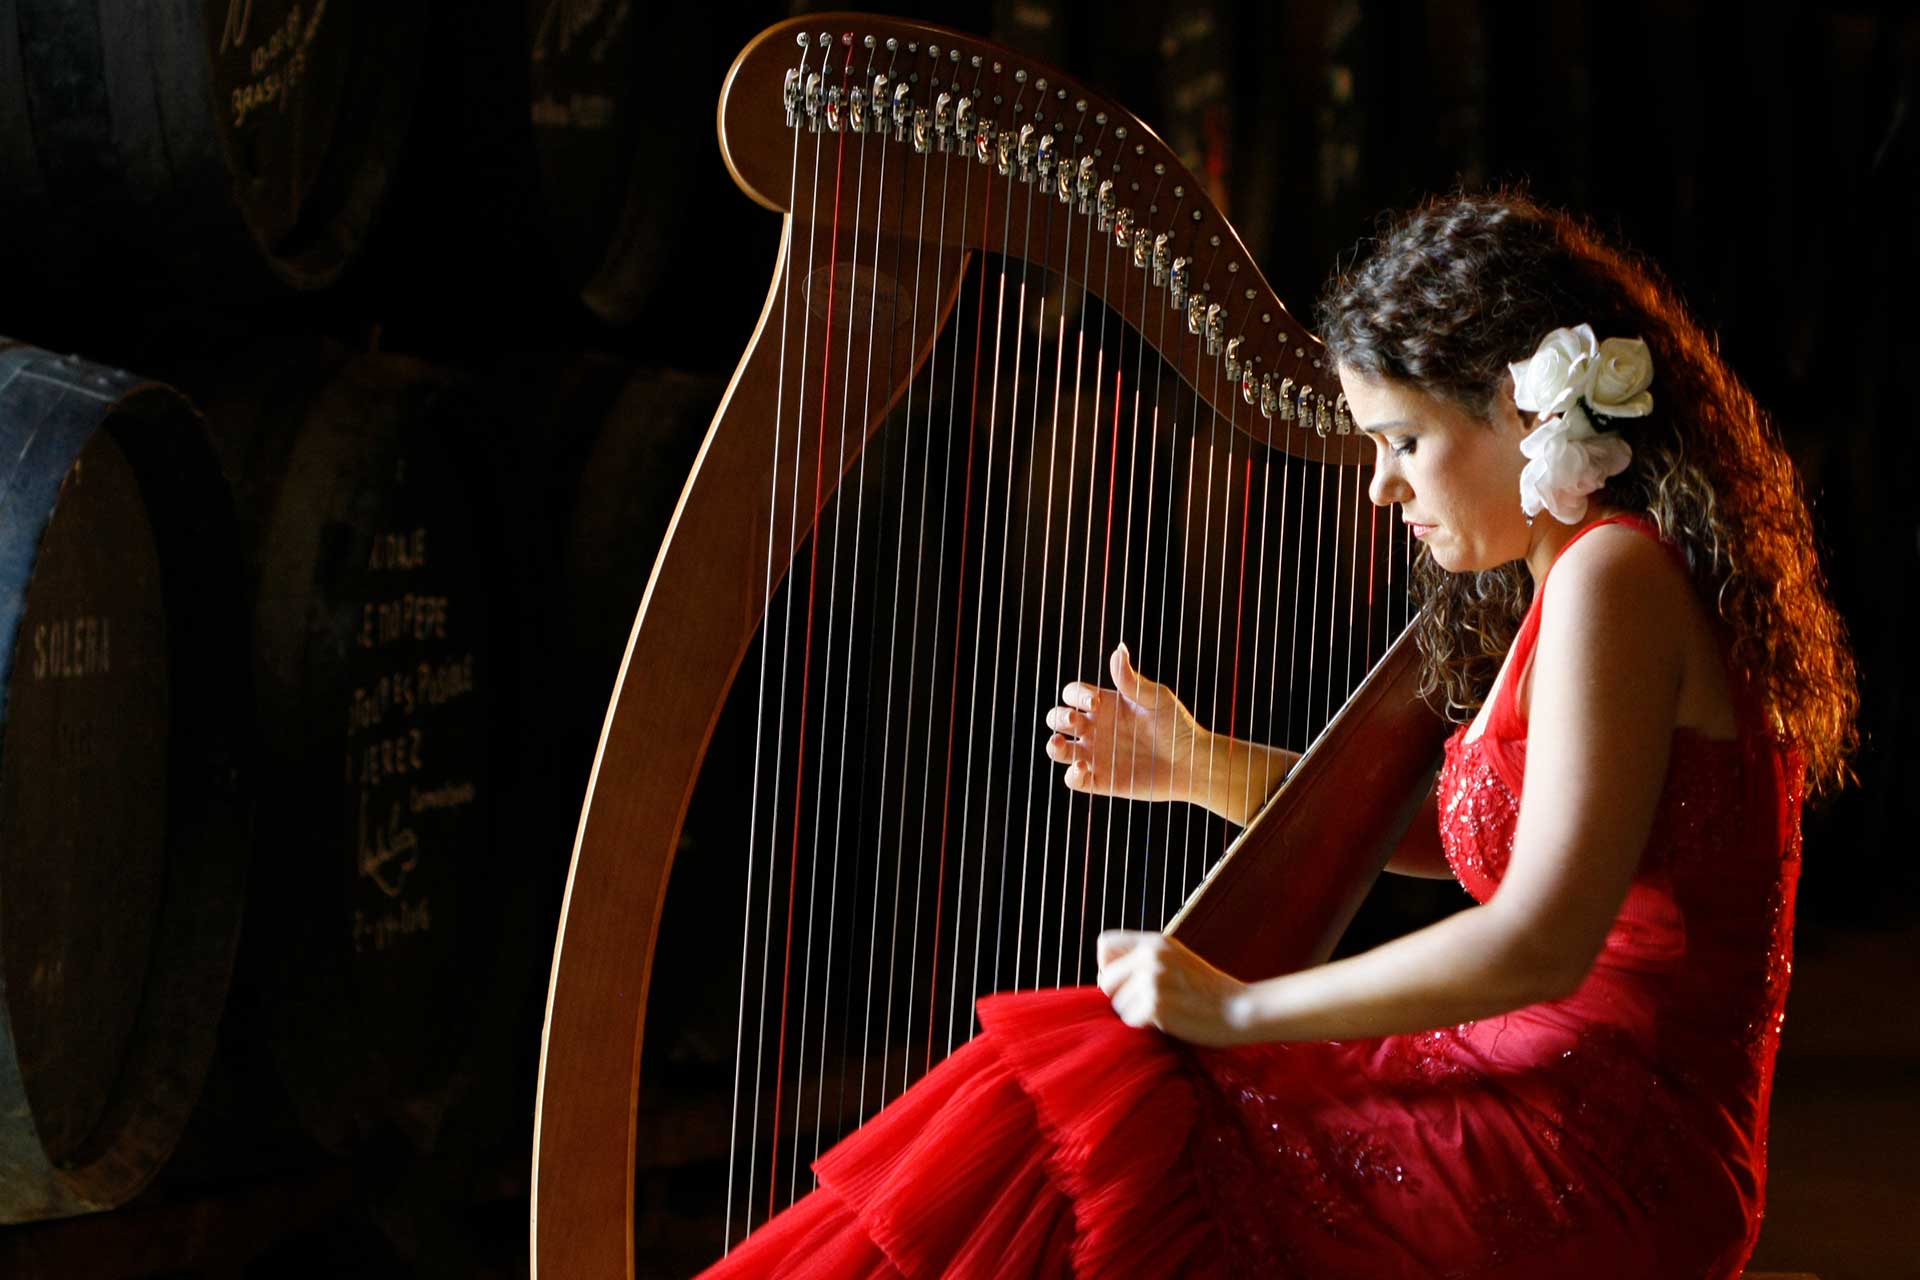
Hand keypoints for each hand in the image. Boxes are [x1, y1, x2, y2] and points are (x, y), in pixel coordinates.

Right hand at [1044, 643, 1206, 804]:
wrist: (1193, 763)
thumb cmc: (1178, 726)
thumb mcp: (1157, 698)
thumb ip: (1132, 681)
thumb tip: (1118, 650)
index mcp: (1106, 705)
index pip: (1074, 694)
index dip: (1076, 695)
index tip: (1096, 701)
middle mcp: (1096, 729)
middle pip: (1059, 718)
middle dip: (1059, 717)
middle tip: (1076, 720)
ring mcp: (1096, 755)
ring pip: (1059, 749)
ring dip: (1053, 745)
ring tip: (1061, 743)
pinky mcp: (1101, 781)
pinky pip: (1074, 779)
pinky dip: (1071, 775)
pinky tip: (1083, 769)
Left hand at [1095, 930, 1249, 1046]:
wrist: (1240, 1009)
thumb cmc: (1206, 990)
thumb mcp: (1175, 959)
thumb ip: (1144, 959)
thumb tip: (1104, 977)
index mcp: (1154, 942)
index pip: (1104, 944)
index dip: (1109, 966)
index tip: (1126, 980)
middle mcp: (1151, 956)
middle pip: (1105, 980)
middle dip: (1120, 996)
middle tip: (1148, 1002)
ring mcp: (1153, 980)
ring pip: (1118, 1004)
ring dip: (1135, 1014)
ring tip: (1165, 1010)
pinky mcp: (1156, 1005)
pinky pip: (1131, 1021)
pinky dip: (1145, 1027)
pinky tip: (1169, 1021)